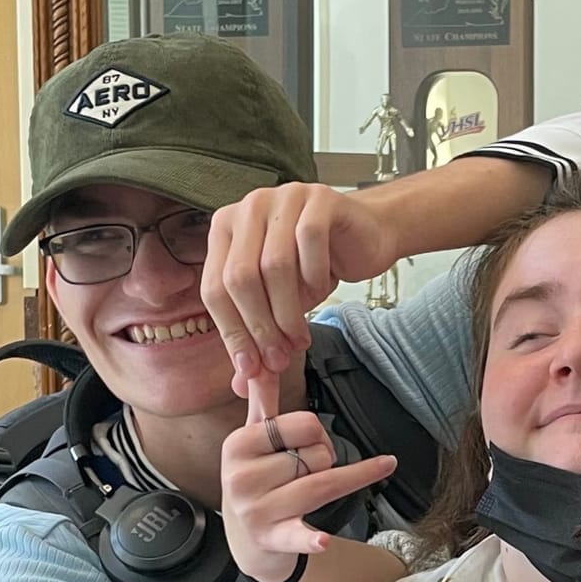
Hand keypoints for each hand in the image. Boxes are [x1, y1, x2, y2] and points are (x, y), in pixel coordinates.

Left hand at [200, 183, 399, 392]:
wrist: (366, 237)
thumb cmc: (316, 268)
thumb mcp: (281, 304)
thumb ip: (259, 336)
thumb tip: (242, 384)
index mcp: (225, 229)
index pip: (214, 288)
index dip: (231, 333)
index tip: (252, 369)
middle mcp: (248, 207)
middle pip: (239, 278)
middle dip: (260, 327)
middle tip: (279, 360)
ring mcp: (284, 197)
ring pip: (274, 265)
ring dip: (288, 312)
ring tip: (300, 338)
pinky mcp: (320, 197)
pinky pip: (309, 242)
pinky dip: (314, 277)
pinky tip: (321, 292)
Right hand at [222, 373, 395, 581]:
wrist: (245, 538)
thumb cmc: (255, 479)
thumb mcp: (251, 438)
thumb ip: (260, 400)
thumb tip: (259, 361)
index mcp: (239, 444)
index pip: (304, 424)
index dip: (317, 434)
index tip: (305, 445)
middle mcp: (242, 476)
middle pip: (317, 456)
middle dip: (325, 461)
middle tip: (307, 472)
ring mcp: (256, 509)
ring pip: (320, 486)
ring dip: (342, 483)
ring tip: (336, 486)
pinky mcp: (272, 538)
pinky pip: (297, 535)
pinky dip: (310, 539)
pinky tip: (323, 541)